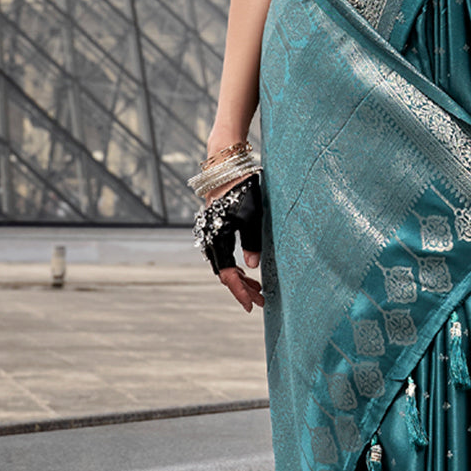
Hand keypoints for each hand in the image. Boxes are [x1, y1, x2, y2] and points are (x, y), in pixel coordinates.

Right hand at [195, 176, 264, 310]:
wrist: (225, 164)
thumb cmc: (241, 188)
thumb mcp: (253, 216)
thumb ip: (252, 242)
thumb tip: (252, 267)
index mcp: (217, 238)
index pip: (228, 274)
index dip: (240, 291)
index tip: (252, 305)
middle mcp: (209, 238)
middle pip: (224, 272)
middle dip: (241, 288)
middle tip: (260, 300)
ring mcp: (210, 232)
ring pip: (223, 264)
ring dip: (239, 277)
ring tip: (257, 288)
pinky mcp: (214, 227)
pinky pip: (222, 253)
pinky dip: (234, 264)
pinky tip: (246, 269)